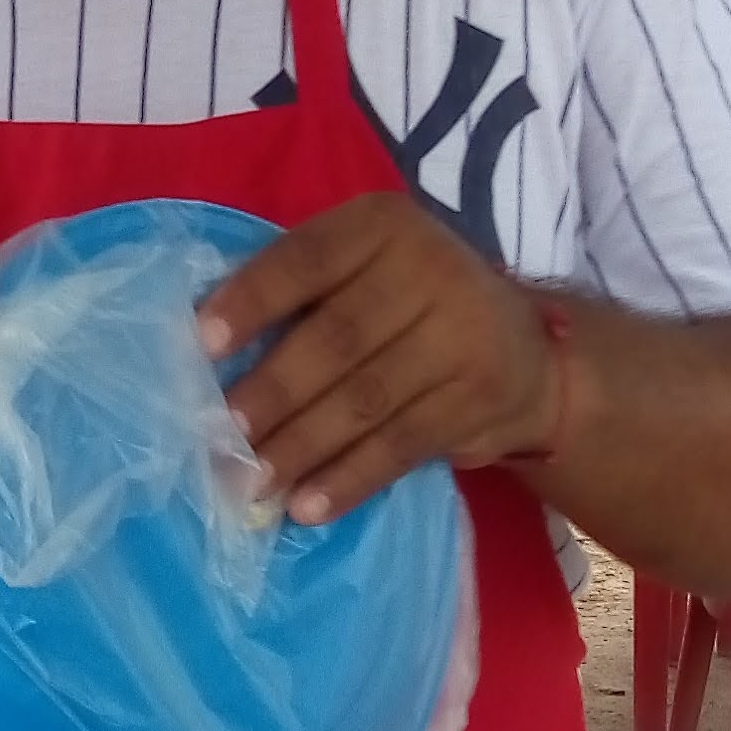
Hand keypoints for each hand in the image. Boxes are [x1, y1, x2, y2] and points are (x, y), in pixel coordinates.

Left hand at [198, 195, 558, 523]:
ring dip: (301, 448)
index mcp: (383, 224)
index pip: (307, 259)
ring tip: (250, 483)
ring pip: (365, 400)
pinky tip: (307, 506)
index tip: (202, 344)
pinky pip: (400, 446)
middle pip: (335, 339)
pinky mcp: (479, 399)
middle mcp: (430, 268)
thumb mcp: (366, 271)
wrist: (528, 354)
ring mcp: (463, 334)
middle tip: (221, 439)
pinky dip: (348, 479)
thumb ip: (303, 295)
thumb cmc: (410, 307)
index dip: (254, 300)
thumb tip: (205, 353)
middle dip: (272, 394)